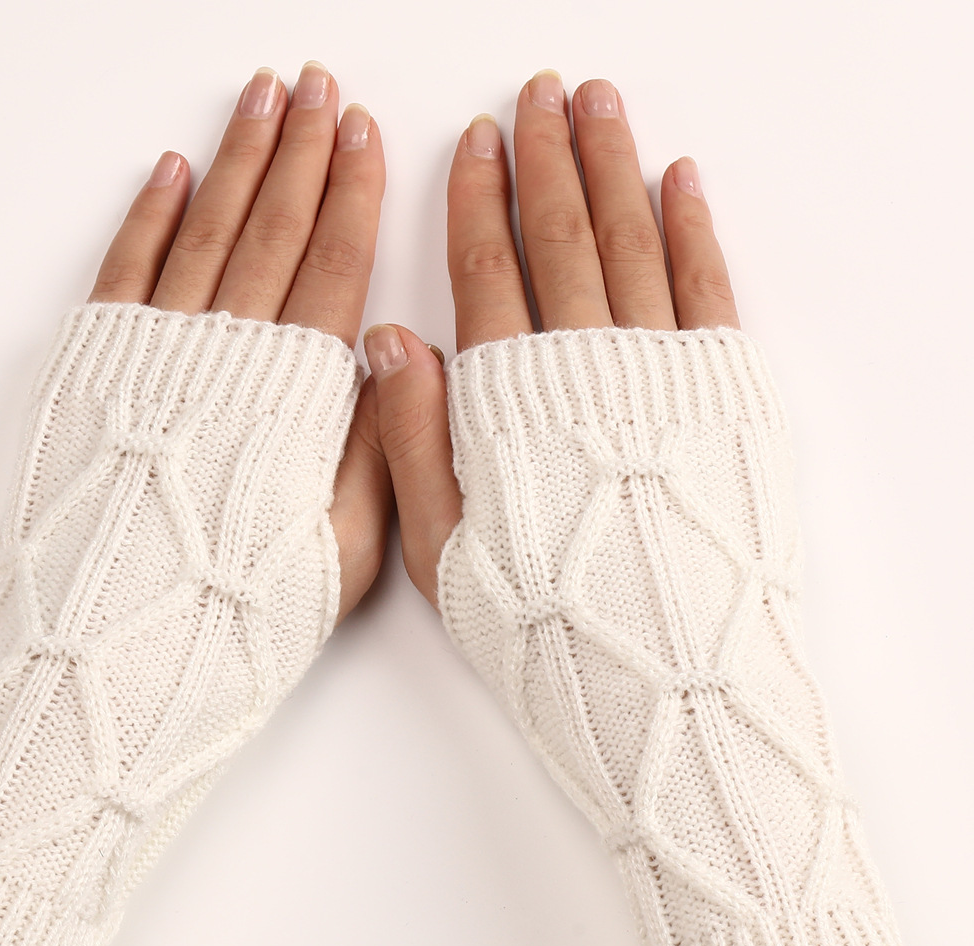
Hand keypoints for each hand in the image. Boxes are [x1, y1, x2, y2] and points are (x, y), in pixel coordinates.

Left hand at [88, 62, 390, 621]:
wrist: (118, 652)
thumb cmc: (239, 615)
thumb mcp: (343, 552)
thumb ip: (371, 451)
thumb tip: (383, 359)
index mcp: (294, 397)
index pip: (334, 268)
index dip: (352, 195)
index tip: (364, 133)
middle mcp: (224, 357)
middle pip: (272, 230)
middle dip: (300, 150)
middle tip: (319, 86)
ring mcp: (154, 355)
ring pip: (204, 232)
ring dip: (235, 160)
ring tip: (261, 98)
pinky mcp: (93, 370)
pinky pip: (126, 270)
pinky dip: (149, 215)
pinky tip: (171, 171)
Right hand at [365, 71, 739, 606]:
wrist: (665, 680)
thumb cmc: (545, 627)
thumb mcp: (444, 552)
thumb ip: (416, 442)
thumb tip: (389, 340)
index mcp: (511, 402)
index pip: (486, 271)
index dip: (479, 200)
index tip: (477, 142)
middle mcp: (587, 369)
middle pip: (561, 237)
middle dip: (547, 159)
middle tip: (539, 94)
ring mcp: (663, 374)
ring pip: (631, 242)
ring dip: (613, 167)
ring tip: (598, 105)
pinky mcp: (727, 394)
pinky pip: (707, 288)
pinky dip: (692, 228)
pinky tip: (678, 180)